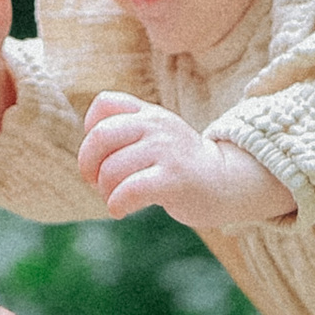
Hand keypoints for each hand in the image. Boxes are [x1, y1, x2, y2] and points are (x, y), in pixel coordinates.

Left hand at [78, 94, 297, 230]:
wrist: (227, 182)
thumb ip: (130, 130)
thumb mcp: (159, 135)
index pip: (104, 103)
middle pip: (100, 136)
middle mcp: (157, 126)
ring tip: (115, 200)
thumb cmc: (183, 165)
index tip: (100, 154)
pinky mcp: (173, 179)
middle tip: (95, 182)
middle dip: (88, 165)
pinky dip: (116, 205)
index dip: (90, 130)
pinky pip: (129, 191)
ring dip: (105, 191)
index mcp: (150, 113)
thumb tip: (88, 155)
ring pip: (111, 170)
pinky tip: (119, 211)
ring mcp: (166, 151)